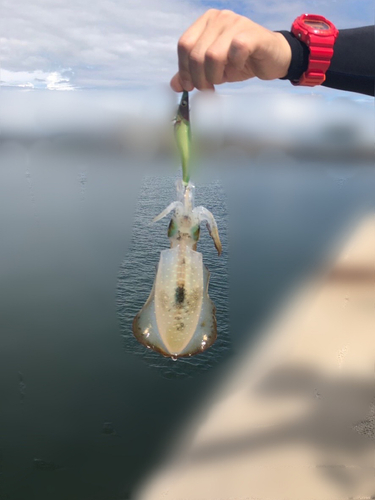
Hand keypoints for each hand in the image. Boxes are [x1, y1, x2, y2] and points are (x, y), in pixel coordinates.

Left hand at [170, 9, 291, 91]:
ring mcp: (235, 23)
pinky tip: (238, 70)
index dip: (184, 70)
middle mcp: (219, 18)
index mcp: (205, 22)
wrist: (272, 59)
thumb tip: (174, 85)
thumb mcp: (213, 69)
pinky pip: (235, 52)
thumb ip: (193, 74)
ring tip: (224, 79)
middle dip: (200, 78)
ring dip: (216, 75)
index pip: (184, 45)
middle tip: (208, 88)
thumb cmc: (241, 62)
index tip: (190, 87)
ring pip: (212, 55)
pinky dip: (234, 68)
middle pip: (196, 53)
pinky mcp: (251, 33)